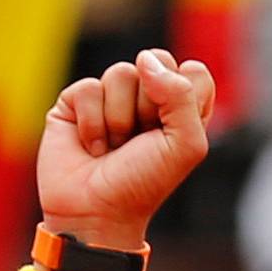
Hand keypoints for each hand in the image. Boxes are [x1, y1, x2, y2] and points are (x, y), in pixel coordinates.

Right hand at [39, 49, 215, 251]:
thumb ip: (182, 97)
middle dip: (151, 105)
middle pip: (157, 61)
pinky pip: (89, 88)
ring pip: (122, 73)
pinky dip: (93, 123)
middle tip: (143, 138)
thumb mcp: (185, 145)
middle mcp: (149, 99)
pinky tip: (92, 146)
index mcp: (183, 110)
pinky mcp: (77, 101)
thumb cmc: (146, 183)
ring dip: (120, 119)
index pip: (194, 72)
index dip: (184, 94)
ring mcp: (112, 97)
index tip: (173, 129)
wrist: (97, 210)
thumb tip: (146, 60)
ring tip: (116, 146)